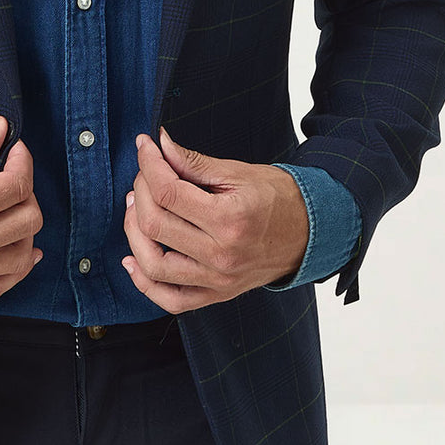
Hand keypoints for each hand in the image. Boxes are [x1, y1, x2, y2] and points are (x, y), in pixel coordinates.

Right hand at [0, 115, 42, 302]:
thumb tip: (0, 132)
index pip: (16, 186)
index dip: (22, 162)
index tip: (15, 151)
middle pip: (26, 221)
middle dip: (26, 193)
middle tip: (11, 178)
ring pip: (19, 258)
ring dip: (25, 231)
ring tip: (14, 211)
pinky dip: (14, 271)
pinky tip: (16, 254)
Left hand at [120, 126, 308, 312]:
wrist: (310, 231)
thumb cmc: (278, 198)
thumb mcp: (239, 172)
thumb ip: (194, 162)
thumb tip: (160, 145)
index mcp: (229, 219)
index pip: (168, 192)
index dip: (149, 165)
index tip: (144, 146)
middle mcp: (221, 254)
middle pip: (155, 225)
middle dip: (140, 192)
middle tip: (145, 174)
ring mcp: (218, 280)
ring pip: (154, 264)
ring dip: (133, 233)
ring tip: (136, 208)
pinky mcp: (216, 294)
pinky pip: (170, 300)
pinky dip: (145, 283)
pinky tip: (134, 259)